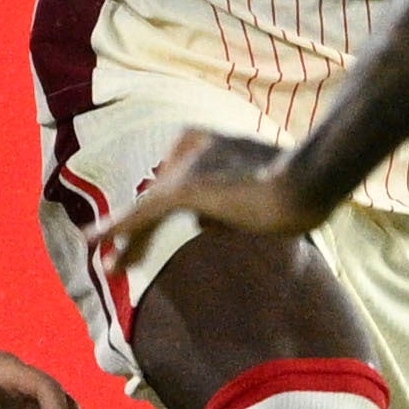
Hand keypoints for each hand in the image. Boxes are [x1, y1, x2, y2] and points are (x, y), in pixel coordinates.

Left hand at [92, 128, 328, 265]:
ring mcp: (188, 167)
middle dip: (136, 228)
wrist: (310, 181)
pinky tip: (98, 243)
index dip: (155, 214)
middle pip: (157, 194)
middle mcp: (193, 147)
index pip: (175, 180)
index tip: (140, 238)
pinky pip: (144, 213)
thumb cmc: (298, 190)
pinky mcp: (186, 189)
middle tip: (115, 258)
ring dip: (127, 239)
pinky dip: (119, 230)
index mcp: (210, 141)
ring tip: (110, 267)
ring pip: (147, 207)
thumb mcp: (257, 197)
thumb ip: (226, 206)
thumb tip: (200, 223)